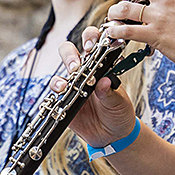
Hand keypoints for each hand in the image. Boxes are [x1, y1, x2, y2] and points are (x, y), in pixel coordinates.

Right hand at [52, 30, 139, 147]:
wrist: (112, 135)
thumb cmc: (118, 112)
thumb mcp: (119, 102)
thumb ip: (111, 92)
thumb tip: (105, 82)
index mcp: (101, 66)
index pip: (94, 44)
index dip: (90, 39)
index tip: (92, 47)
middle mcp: (84, 72)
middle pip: (70, 51)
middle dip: (70, 55)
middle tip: (76, 66)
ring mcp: (72, 85)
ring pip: (59, 71)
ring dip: (60, 77)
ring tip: (66, 86)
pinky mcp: (63, 100)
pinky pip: (54, 92)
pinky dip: (55, 91)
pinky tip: (60, 95)